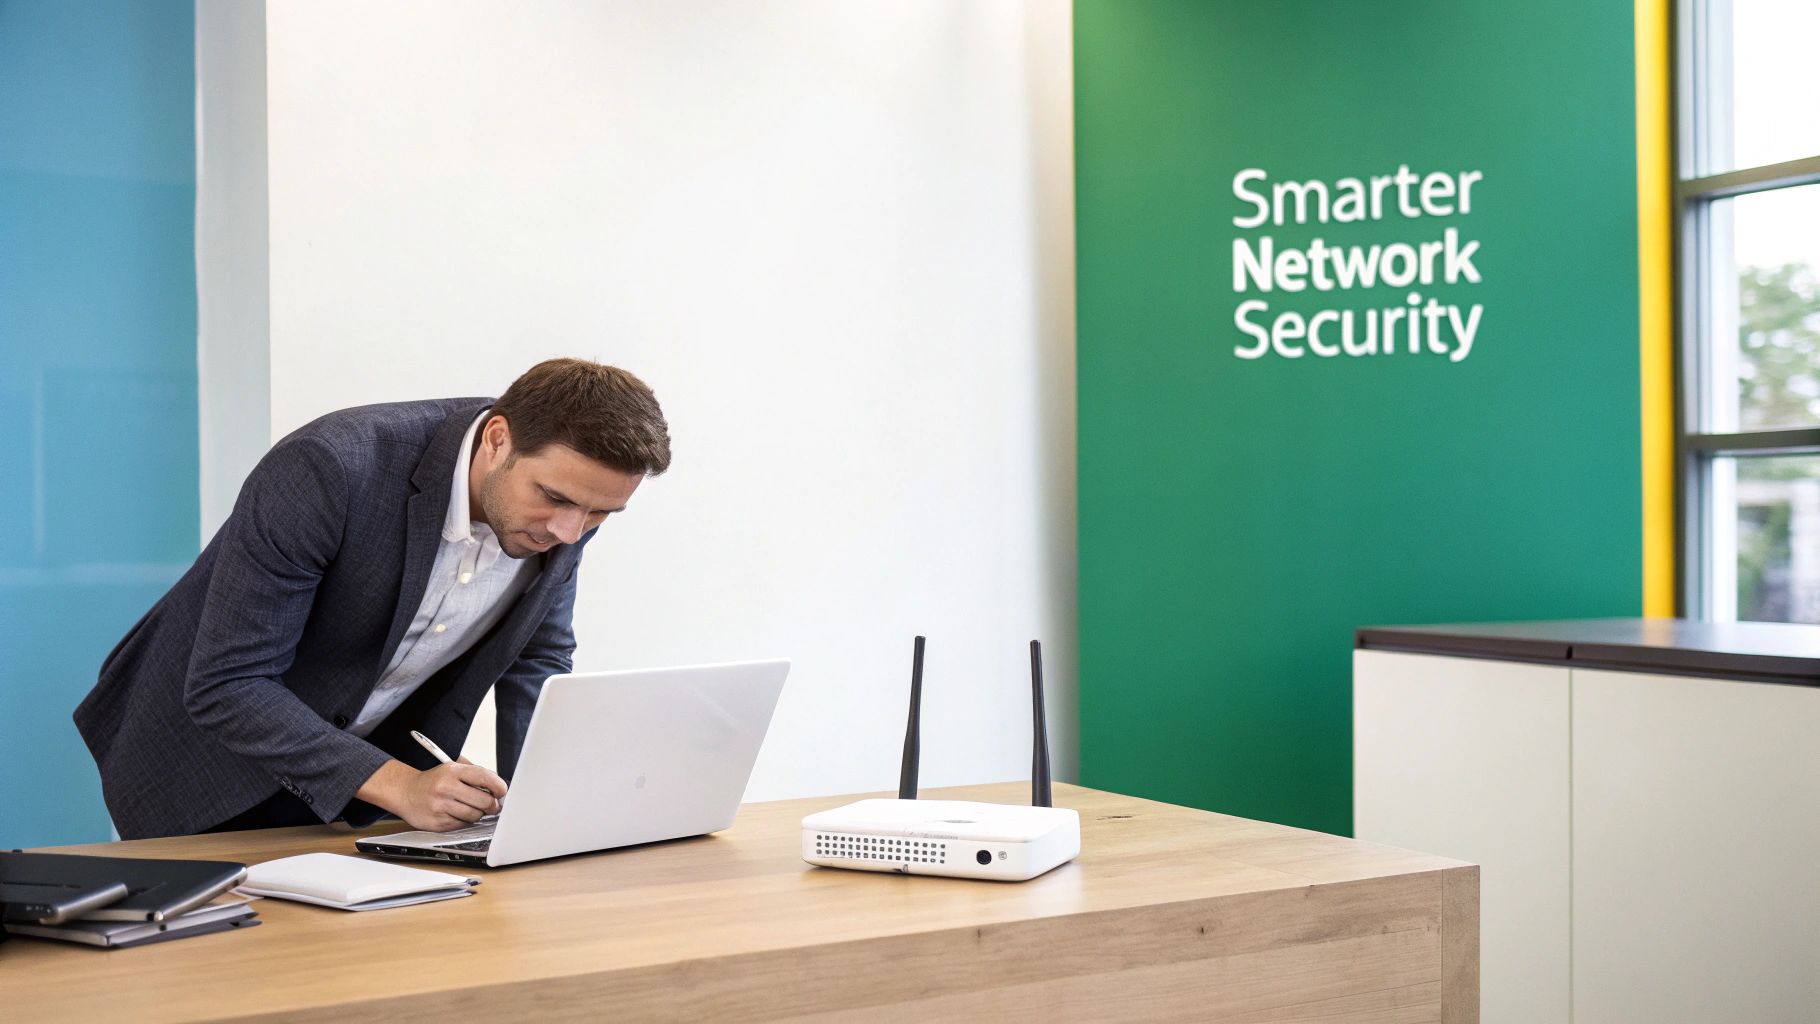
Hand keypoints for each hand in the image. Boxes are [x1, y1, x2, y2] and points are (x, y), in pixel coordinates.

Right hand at [357, 759, 507, 831]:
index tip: (502, 791)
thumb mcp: (452, 769)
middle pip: (484, 801)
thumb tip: (499, 788)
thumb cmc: (434, 781)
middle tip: (493, 805)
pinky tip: (458, 813)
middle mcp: (446, 788)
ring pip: (474, 815)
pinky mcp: (437, 822)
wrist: (405, 792)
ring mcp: (440, 806)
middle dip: (492, 805)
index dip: (499, 787)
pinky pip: (462, 825)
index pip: (485, 778)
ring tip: (473, 808)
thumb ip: (475, 776)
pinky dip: (464, 821)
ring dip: (478, 814)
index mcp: (452, 771)